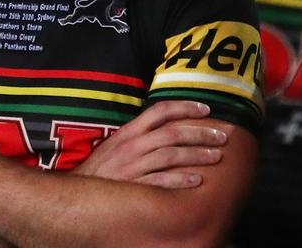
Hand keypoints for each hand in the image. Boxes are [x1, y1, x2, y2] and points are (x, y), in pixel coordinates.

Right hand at [76, 100, 224, 187]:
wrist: (79, 193)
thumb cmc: (102, 169)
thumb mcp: (117, 145)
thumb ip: (140, 135)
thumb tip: (168, 127)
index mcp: (129, 132)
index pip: (160, 111)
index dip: (185, 107)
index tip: (206, 109)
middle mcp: (132, 146)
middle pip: (172, 134)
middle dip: (200, 133)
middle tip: (222, 136)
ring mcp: (133, 166)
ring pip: (171, 156)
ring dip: (197, 155)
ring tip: (217, 157)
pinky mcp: (134, 187)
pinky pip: (162, 182)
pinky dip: (181, 180)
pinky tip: (197, 181)